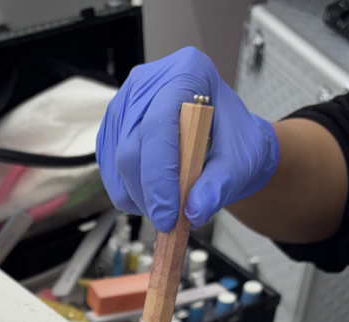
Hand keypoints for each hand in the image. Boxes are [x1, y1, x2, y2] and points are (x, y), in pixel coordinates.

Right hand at [96, 46, 279, 231]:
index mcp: (186, 72)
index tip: (168, 215)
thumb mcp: (240, 162)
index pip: (159, 126)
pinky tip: (151, 198)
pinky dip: (127, 193)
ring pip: (116, 161)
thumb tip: (195, 210)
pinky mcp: (113, 127)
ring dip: (138, 197)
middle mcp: (148, 82)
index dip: (159, 175)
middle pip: (132, 146)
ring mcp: (125, 103)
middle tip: (170, 222)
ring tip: (166, 209)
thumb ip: (220, 185)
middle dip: (148, 193)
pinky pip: (108, 168)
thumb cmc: (234, 141)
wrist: (224, 141)